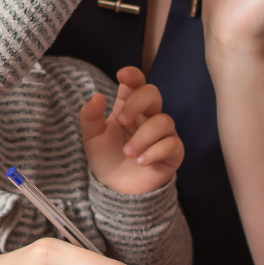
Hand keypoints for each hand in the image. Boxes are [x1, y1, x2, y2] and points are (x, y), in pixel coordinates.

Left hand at [80, 67, 182, 195]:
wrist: (116, 188)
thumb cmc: (106, 158)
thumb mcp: (92, 138)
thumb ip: (90, 117)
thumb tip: (96, 96)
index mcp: (129, 107)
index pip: (137, 84)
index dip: (133, 75)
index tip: (122, 75)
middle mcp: (148, 116)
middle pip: (153, 94)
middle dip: (137, 102)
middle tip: (122, 119)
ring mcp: (163, 133)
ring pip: (163, 121)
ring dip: (143, 136)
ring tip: (128, 153)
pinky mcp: (173, 152)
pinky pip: (172, 144)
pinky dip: (154, 152)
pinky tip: (140, 161)